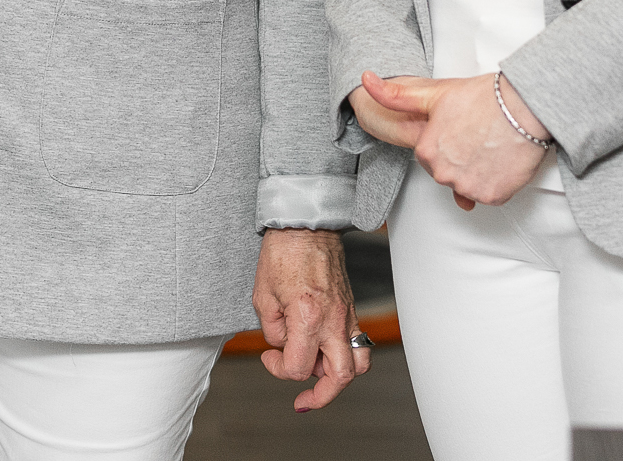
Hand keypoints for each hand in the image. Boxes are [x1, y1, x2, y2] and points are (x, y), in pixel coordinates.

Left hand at [252, 228, 366, 411]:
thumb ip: (272, 330)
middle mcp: (333, 320)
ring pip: (359, 363)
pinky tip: (326, 351)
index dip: (278, 369)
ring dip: (338, 377)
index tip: (269, 356)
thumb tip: (282, 346)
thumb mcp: (263, 296)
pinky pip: (358, 342)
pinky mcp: (352, 308)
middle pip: (340, 377)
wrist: (305, 225)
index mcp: (307, 318)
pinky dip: (345, 355)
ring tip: (319, 375)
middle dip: (320, 395)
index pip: (298, 367)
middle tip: (303, 398)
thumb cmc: (283, 252)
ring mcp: (347, 314)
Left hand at [361, 72, 550, 209]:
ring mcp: (468, 187)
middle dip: (461, 158)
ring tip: (491, 146)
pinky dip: (497, 181)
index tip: (462, 128)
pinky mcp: (492, 196)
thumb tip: (365, 79)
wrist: (524, 106)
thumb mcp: (434, 93)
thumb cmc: (482, 98)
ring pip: (469, 185)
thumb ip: (396, 95)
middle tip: (479, 136)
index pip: (430, 156)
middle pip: (448, 172)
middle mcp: (443, 174)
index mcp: (425, 151)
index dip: (447, 141)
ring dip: (479, 171)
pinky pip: (490, 194)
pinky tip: (501, 160)